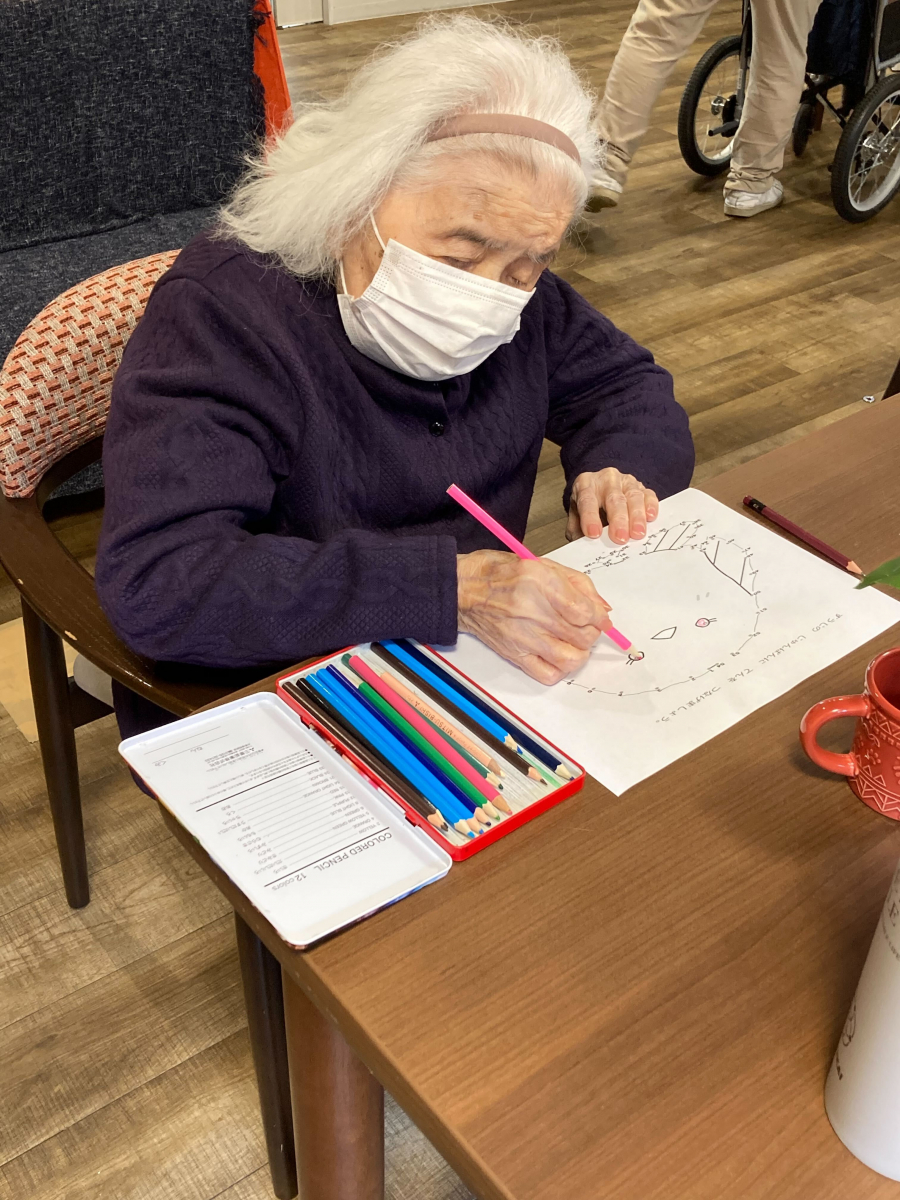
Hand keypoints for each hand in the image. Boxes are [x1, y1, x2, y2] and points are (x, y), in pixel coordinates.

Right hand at [457, 550, 611, 684]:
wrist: (464, 590)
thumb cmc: (500, 574)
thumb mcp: (542, 564)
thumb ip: (577, 584)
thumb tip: (602, 609)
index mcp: (539, 582)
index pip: (585, 612)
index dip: (599, 616)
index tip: (598, 616)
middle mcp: (532, 611)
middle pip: (583, 636)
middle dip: (591, 632)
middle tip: (584, 625)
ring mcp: (523, 636)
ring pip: (571, 659)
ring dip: (580, 651)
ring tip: (572, 641)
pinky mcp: (515, 655)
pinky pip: (549, 674)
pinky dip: (560, 668)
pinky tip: (556, 653)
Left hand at [566, 468, 658, 544]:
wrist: (599, 492)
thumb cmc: (587, 509)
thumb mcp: (576, 519)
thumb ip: (579, 532)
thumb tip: (586, 549)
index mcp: (585, 484)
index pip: (587, 500)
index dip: (590, 517)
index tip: (594, 534)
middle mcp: (605, 479)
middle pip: (613, 498)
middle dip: (618, 520)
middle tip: (620, 538)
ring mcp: (625, 481)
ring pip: (633, 496)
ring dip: (636, 516)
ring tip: (638, 533)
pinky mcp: (640, 486)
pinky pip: (648, 494)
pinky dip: (650, 506)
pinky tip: (651, 517)